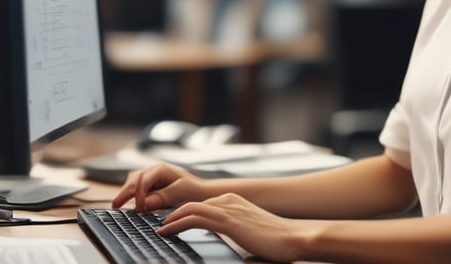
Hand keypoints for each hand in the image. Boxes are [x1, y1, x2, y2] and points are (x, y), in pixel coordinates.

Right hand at [111, 163, 207, 212]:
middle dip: (125, 193)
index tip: (138, 209)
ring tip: (118, 205)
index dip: (137, 195)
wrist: (201, 191)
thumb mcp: (178, 194)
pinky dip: (132, 195)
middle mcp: (153, 170)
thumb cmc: (193, 190)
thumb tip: (142, 205)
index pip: (143, 180)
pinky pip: (136, 187)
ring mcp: (151, 176)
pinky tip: (129, 204)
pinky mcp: (150, 184)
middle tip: (115, 207)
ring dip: (126, 193)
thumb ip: (160, 198)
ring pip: (132, 182)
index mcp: (161, 169)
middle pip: (134, 179)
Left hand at [158, 193, 311, 263]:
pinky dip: (176, 224)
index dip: (184, 214)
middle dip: (173, 214)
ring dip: (170, 218)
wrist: (292, 237)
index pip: (202, 205)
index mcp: (234, 202)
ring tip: (158, 229)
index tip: (171, 224)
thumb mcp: (250, 234)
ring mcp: (228, 208)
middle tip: (159, 225)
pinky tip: (166, 231)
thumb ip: (236, 234)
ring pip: (189, 209)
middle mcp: (229, 200)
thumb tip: (229, 250)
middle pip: (192, 204)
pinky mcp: (227, 220)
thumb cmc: (277, 241)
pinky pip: (194, 219)